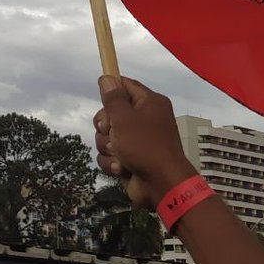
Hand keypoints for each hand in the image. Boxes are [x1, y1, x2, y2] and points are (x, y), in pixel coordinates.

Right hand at [94, 75, 195, 209]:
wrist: (162, 185)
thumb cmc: (145, 146)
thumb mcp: (125, 118)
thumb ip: (113, 98)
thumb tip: (107, 78)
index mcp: (149, 103)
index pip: (126, 86)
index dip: (111, 89)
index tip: (101, 94)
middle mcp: (144, 119)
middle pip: (110, 113)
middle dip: (105, 126)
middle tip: (112, 132)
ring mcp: (136, 141)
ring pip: (107, 136)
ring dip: (108, 147)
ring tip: (120, 155)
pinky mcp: (129, 159)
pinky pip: (109, 154)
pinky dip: (112, 162)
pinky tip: (122, 168)